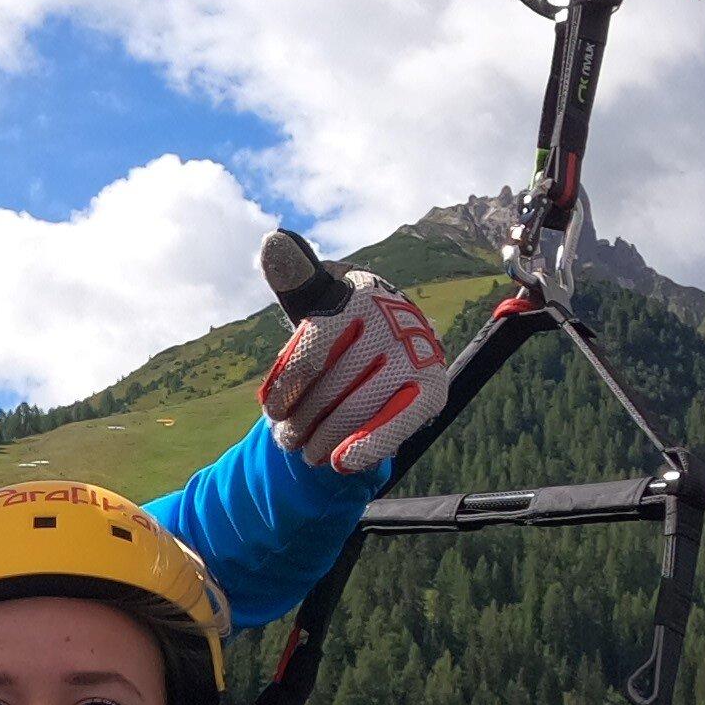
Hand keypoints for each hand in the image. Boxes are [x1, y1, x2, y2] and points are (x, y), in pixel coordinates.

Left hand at [262, 270, 453, 473]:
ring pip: (358, 408)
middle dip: (302, 420)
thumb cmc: (342, 320)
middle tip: (285, 441)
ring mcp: (417, 355)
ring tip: (305, 453)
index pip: (310, 350)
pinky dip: (368, 445)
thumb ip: (293, 276)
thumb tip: (272, 241)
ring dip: (324, 438)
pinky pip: (397, 423)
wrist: (392, 334)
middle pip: (332, 386)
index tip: (271, 411)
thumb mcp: (315, 296)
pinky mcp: (434, 388)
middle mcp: (393, 321)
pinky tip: (341, 463)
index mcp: (358, 295)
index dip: (285, 387)